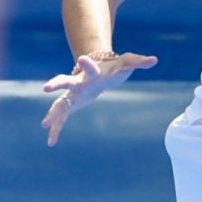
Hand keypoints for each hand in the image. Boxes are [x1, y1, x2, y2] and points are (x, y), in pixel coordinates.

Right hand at [41, 50, 158, 145]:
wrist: (96, 69)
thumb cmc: (113, 67)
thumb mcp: (126, 63)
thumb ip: (139, 61)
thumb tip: (155, 60)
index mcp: (93, 72)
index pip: (90, 67)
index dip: (87, 63)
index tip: (82, 58)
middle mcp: (79, 82)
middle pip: (66, 82)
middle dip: (57, 84)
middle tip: (46, 87)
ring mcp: (72, 94)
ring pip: (59, 103)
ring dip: (53, 113)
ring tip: (45, 125)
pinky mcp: (70, 105)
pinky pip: (61, 118)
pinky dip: (56, 129)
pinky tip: (51, 142)